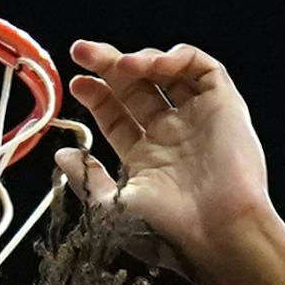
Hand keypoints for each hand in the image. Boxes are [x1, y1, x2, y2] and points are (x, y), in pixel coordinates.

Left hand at [59, 41, 275, 277]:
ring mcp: (197, 120)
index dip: (96, 95)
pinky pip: (203, 68)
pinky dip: (178, 57)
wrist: (215, 233)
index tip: (76, 83)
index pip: (116, 115)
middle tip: (82, 51)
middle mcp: (171, 136)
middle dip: (108, 66)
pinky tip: (154, 65)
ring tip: (120, 65)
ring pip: (167, 73)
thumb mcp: (110, 207)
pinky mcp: (224, 106)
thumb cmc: (164, 231)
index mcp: (145, 159)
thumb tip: (60, 155)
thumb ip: (86, 178)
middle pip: (136, 87)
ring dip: (140, 60)